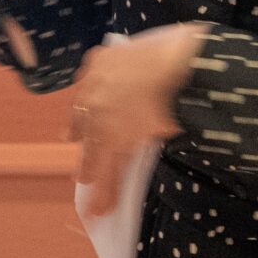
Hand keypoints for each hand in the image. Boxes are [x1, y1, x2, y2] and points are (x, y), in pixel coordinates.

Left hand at [70, 24, 203, 218]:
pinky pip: (109, 170)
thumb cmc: (176, 49)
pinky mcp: (116, 139)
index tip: (78, 127)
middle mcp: (93, 90)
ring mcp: (102, 117)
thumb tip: (157, 72)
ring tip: (91, 203)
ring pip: (93, 152)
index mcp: (101, 62)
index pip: (87, 93)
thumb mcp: (150, 47)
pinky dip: (105, 192)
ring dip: (92, 175)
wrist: (178, 62)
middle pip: (83, 124)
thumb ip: (141, 63)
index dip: (85, 114)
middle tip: (80, 164)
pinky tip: (99, 210)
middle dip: (84, 144)